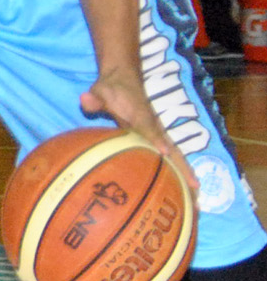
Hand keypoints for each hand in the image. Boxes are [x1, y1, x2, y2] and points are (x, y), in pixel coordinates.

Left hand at [81, 64, 195, 191]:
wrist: (124, 77)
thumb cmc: (112, 87)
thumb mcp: (100, 90)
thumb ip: (94, 98)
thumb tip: (85, 100)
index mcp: (141, 117)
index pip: (151, 131)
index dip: (157, 142)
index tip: (165, 155)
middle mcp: (155, 128)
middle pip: (173, 152)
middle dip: (184, 172)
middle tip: (196, 195)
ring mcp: (158, 135)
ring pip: (175, 159)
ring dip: (186, 179)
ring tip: (196, 203)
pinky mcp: (155, 140)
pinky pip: (169, 160)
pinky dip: (177, 175)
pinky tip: (181, 193)